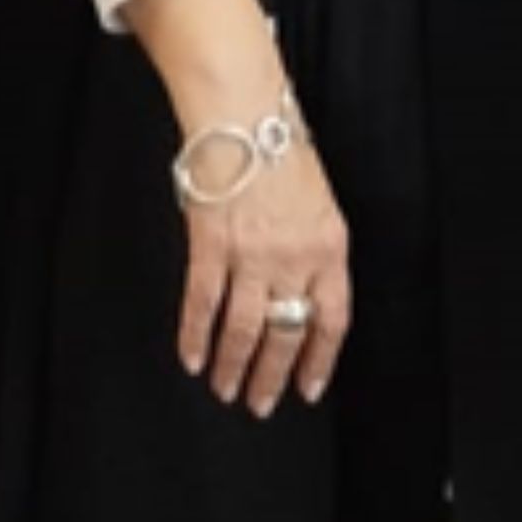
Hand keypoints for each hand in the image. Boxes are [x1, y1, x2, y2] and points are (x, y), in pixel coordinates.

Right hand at [175, 130, 352, 417]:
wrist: (244, 117)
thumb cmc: (280, 155)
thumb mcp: (319, 207)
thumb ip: (313, 254)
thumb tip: (298, 301)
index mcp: (329, 248)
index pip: (331, 320)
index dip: (318, 360)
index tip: (308, 388)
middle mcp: (294, 256)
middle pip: (286, 332)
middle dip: (272, 375)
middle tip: (260, 403)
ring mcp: (251, 253)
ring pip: (245, 328)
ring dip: (233, 365)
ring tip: (224, 388)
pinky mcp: (211, 244)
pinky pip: (203, 302)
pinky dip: (194, 335)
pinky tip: (191, 356)